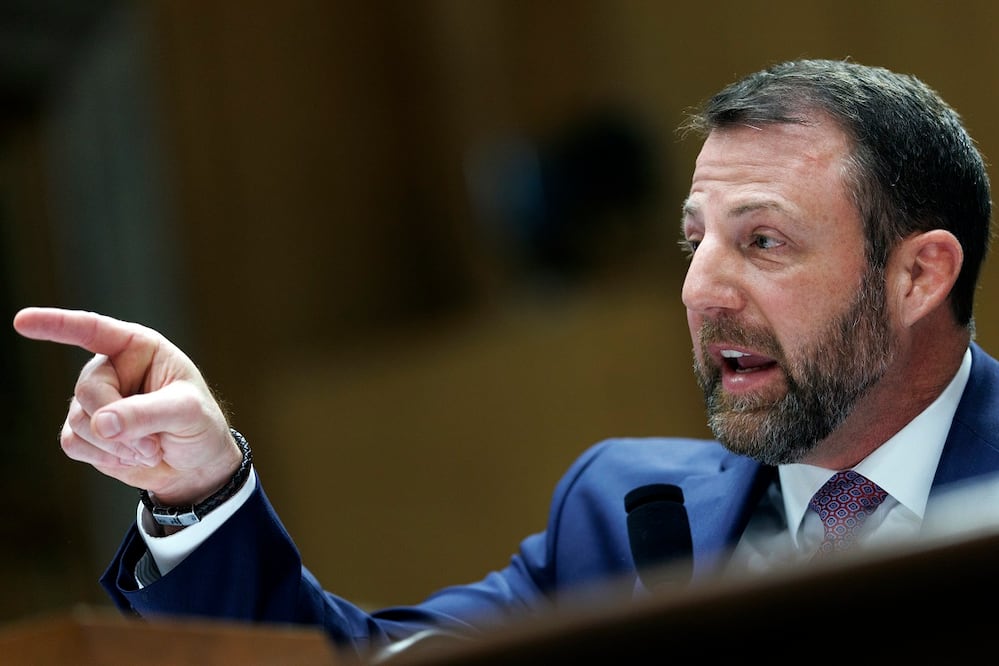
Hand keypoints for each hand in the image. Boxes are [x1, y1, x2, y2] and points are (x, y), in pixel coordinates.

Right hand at [13, 307, 241, 505]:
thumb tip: (101, 422)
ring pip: (78, 421)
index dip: (57, 324)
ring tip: (149, 449)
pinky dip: (102, 457)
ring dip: (114, 445)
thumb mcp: (187, 413)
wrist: (196, 466)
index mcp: (138, 348)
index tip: (22, 321)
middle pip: (88, 390)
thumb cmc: (200, 425)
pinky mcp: (85, 431)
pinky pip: (72, 444)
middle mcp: (111, 369)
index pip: (93, 330)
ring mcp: (95, 400)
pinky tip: (130, 457)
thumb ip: (146, 413)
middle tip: (152, 444)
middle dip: (117, 423)